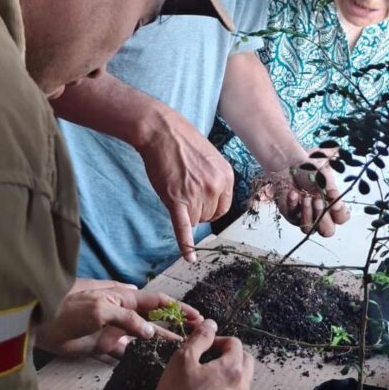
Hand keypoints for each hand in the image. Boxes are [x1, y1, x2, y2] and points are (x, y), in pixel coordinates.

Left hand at [36, 286, 202, 358]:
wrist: (38, 322)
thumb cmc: (67, 307)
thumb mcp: (100, 308)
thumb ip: (127, 318)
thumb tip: (151, 332)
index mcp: (123, 296)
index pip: (157, 301)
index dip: (177, 308)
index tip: (197, 317)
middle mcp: (122, 312)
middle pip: (155, 319)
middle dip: (175, 325)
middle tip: (197, 336)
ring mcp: (114, 330)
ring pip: (143, 336)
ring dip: (160, 342)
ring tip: (181, 353)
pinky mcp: (103, 346)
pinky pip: (126, 352)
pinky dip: (139, 357)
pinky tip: (152, 364)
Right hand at [139, 110, 233, 263]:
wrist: (161, 131)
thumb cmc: (182, 141)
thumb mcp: (210, 158)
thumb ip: (215, 180)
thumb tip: (213, 199)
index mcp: (226, 177)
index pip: (222, 208)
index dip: (209, 208)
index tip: (199, 201)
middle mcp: (215, 188)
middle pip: (208, 216)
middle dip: (195, 209)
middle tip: (182, 190)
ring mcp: (197, 194)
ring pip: (195, 221)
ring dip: (185, 212)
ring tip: (175, 189)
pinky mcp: (176, 200)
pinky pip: (183, 228)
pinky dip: (185, 245)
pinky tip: (189, 258)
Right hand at [149, 320, 253, 389]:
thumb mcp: (183, 358)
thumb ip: (200, 338)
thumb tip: (211, 324)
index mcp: (233, 369)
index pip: (235, 343)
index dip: (218, 339)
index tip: (203, 346)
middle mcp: (243, 387)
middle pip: (245, 361)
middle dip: (230, 354)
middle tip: (209, 358)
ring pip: (243, 381)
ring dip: (230, 373)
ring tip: (206, 377)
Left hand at [268, 151, 350, 237]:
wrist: (290, 164)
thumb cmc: (310, 169)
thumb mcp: (324, 175)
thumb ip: (331, 186)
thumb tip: (334, 196)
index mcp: (333, 206)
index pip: (342, 218)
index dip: (339, 212)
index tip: (334, 199)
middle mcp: (320, 215)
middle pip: (327, 231)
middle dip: (323, 217)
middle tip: (318, 201)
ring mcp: (304, 217)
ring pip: (308, 229)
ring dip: (308, 214)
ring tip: (306, 198)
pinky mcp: (290, 214)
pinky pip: (292, 216)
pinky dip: (293, 204)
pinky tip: (294, 193)